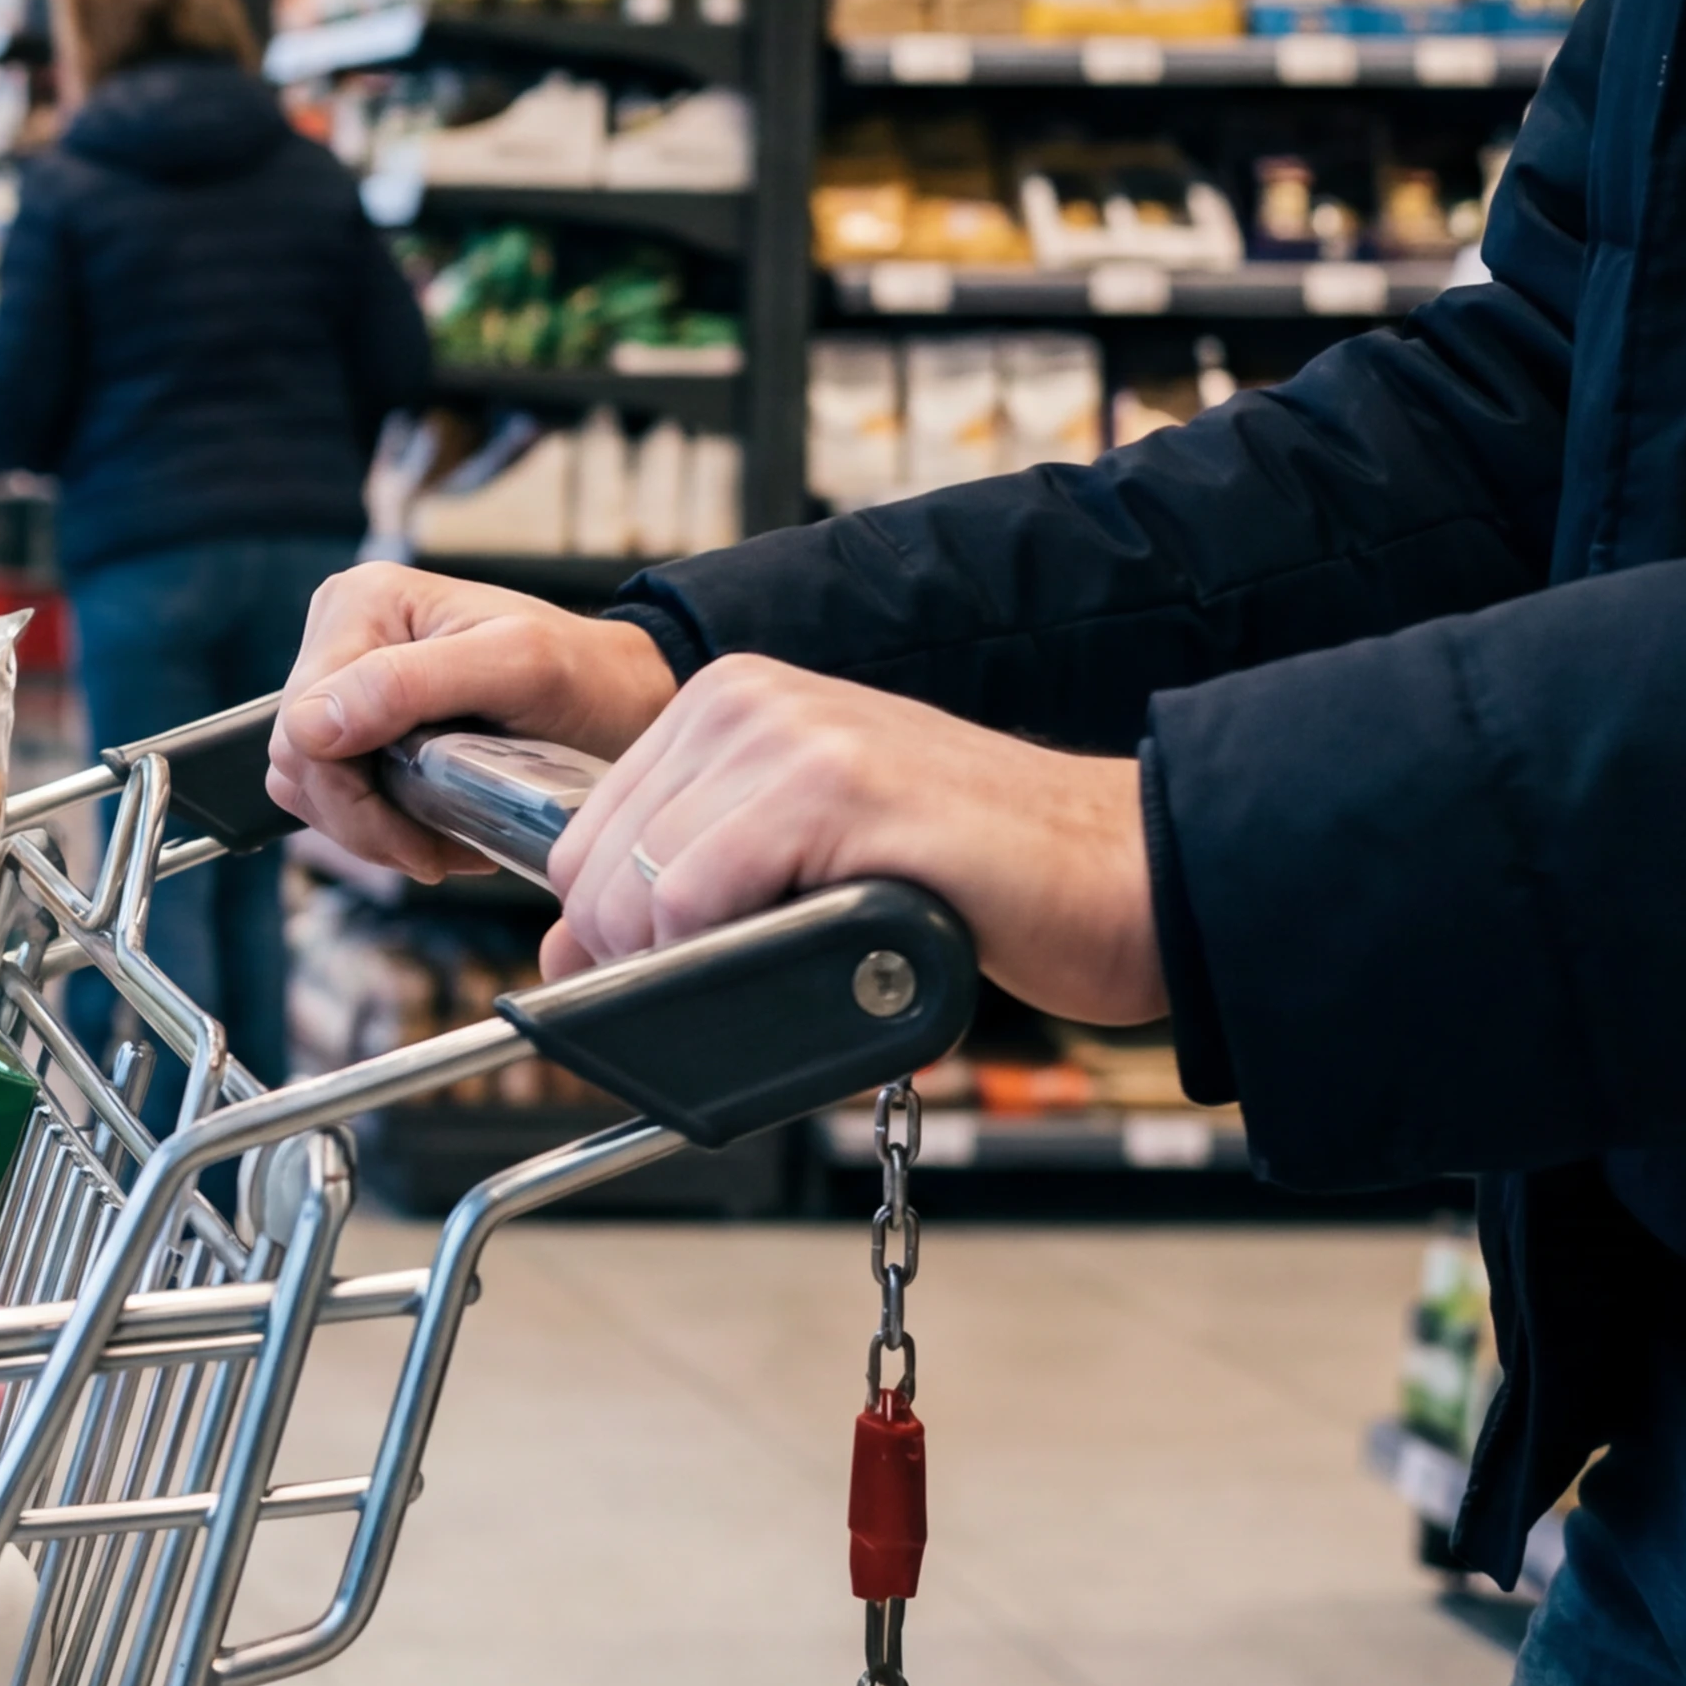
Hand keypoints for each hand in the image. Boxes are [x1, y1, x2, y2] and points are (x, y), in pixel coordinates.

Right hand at [266, 565, 688, 878]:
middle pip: (297, 759)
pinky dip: (377, 825)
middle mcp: (342, 632)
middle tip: (434, 853)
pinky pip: (332, 790)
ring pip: (306, 783)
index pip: (302, 724)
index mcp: (364, 602)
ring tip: (440, 843)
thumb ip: (406, 685)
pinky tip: (433, 831)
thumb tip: (310, 726)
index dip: (348, 797)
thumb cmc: (586, 676)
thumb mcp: (513, 667)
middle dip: (363, 821)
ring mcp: (347, 679)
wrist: (622, 700)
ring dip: (369, 829)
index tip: (419, 842)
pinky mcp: (360, 722)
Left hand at [543, 656, 1164, 1024]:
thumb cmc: (973, 875)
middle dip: (634, 960)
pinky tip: (811, 951)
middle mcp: (747, 701)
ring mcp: (794, 736)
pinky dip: (727, 953)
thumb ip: (686, 883)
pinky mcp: (840, 790)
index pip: (580, 841)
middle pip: (594, 872)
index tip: (657, 974)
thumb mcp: (800, 858)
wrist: (1118, 869)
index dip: (603, 932)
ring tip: (791, 963)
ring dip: (691, 965)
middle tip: (733, 985)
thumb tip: (567, 957)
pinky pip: (700, 897)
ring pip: (639, 890)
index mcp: (727, 703)